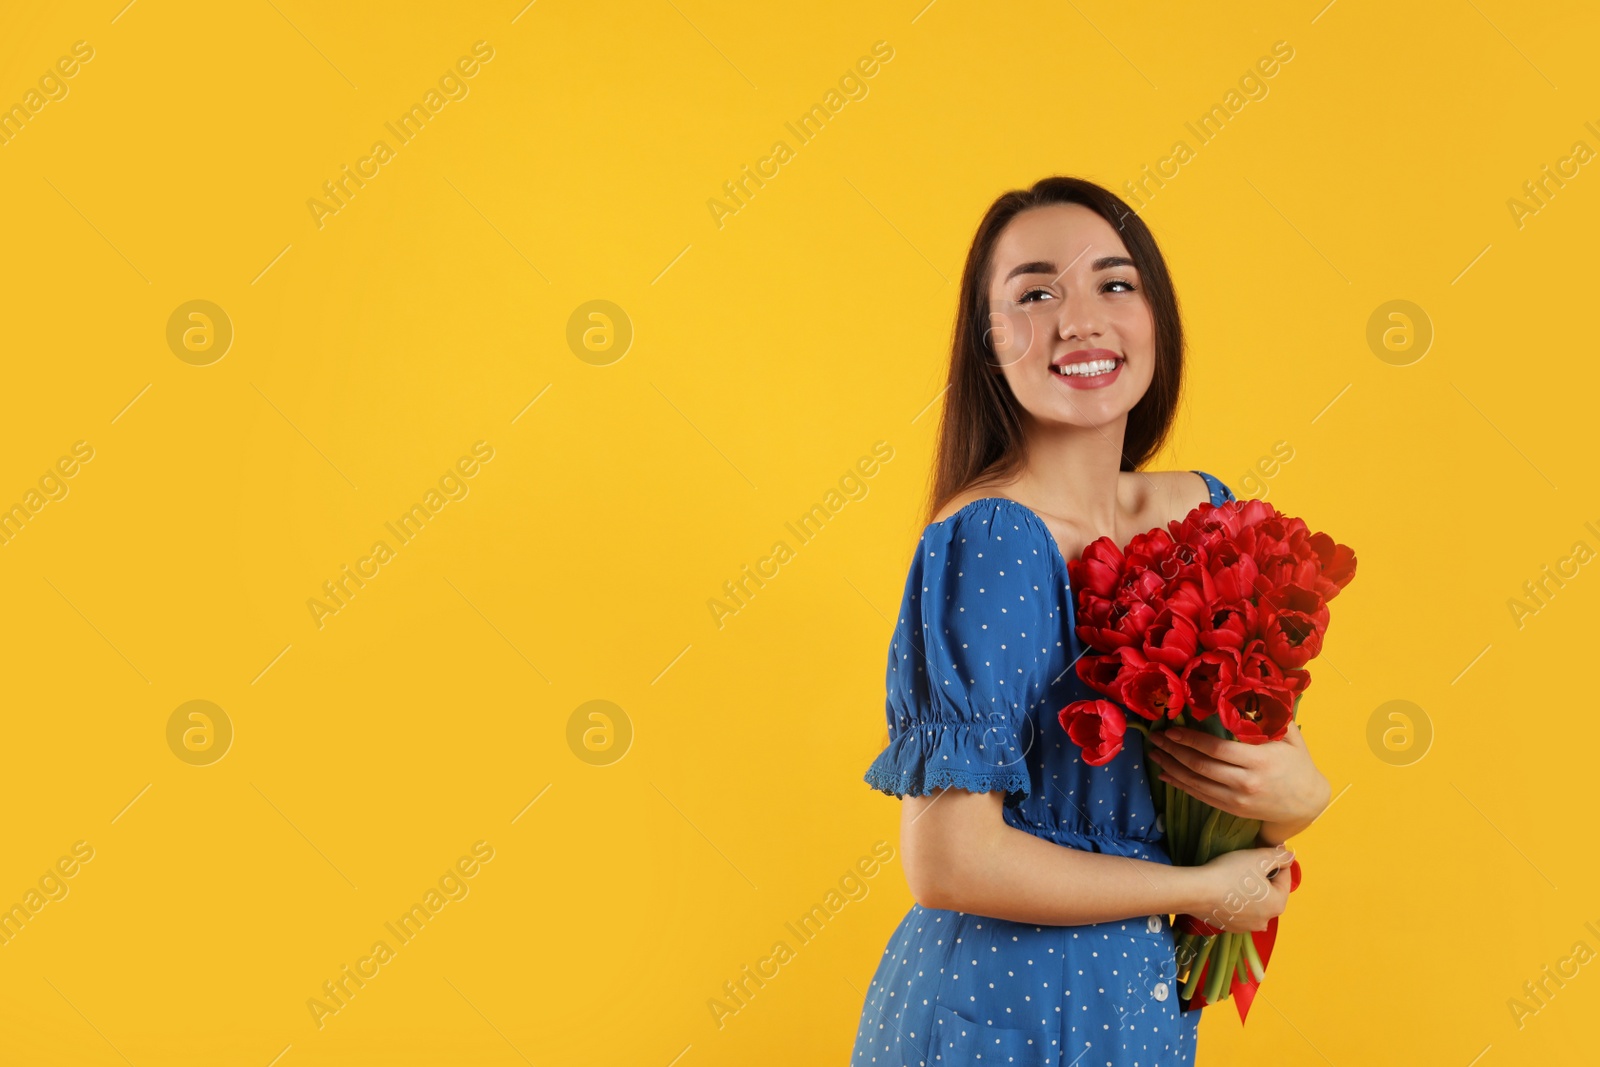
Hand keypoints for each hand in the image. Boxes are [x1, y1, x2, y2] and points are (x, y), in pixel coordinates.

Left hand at [1145, 721, 1329, 832]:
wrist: (1307, 804)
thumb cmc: (1298, 764)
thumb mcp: (1290, 737)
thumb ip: (1270, 716)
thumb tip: (1249, 689)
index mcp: (1259, 760)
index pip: (1217, 749)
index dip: (1190, 739)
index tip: (1171, 730)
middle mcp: (1245, 782)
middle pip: (1200, 766)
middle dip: (1173, 752)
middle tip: (1155, 739)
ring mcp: (1237, 799)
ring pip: (1196, 784)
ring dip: (1171, 768)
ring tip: (1154, 755)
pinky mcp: (1232, 809)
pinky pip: (1201, 796)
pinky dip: (1181, 785)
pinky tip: (1167, 775)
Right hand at [1194, 846, 1294, 932]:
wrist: (1196, 891)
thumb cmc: (1230, 873)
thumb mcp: (1258, 858)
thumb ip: (1279, 856)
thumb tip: (1290, 856)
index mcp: (1277, 904)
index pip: (1285, 878)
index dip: (1276, 862)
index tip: (1264, 852)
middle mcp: (1265, 920)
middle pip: (1270, 893)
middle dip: (1262, 878)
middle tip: (1247, 864)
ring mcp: (1246, 926)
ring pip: (1254, 903)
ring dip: (1249, 891)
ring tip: (1234, 877)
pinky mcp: (1228, 926)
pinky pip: (1238, 911)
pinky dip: (1236, 901)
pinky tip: (1224, 890)